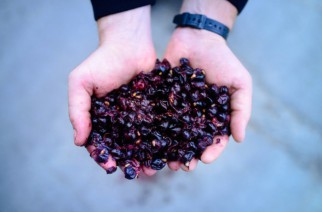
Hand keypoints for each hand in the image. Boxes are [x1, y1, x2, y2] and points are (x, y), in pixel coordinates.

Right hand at [68, 6, 157, 175]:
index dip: (103, 156)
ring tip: (155, 168)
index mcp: (100, 118)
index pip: (99, 142)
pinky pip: (158, 127)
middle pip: (123, 146)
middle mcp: (119, 120)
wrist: (130, 43)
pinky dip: (163, 140)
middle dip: (130, 161)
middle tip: (139, 173)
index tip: (111, 166)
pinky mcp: (154, 109)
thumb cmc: (102, 62)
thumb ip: (77, 111)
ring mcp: (138, 116)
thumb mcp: (81, 83)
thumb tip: (79, 141)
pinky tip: (169, 150)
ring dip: (147, 156)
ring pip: (142, 141)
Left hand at [164, 28, 251, 170]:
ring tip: (163, 161)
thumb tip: (239, 139)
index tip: (205, 160)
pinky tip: (148, 140)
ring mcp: (177, 108)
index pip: (214, 139)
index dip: (211, 151)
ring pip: (172, 133)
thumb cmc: (223, 60)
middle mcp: (195, 116)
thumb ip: (241, 110)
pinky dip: (152, 129)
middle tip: (181, 166)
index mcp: (214, 116)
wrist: (198, 38)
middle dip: (187, 155)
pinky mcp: (161, 99)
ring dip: (168, 149)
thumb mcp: (240, 84)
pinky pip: (157, 116)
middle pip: (191, 141)